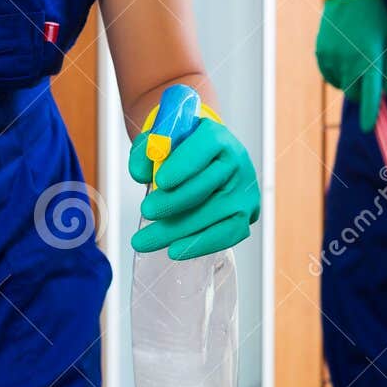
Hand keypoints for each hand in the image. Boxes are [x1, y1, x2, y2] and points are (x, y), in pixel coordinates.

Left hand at [129, 117, 260, 259]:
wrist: (203, 161)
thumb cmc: (180, 150)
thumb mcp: (159, 141)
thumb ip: (146, 151)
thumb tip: (140, 173)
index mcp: (216, 136)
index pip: (204, 147)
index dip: (183, 165)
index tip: (160, 181)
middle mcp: (236, 161)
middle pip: (207, 185)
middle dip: (173, 202)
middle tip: (146, 211)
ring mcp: (244, 190)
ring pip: (214, 214)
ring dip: (178, 230)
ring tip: (145, 240)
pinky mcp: (246, 214)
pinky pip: (228, 234)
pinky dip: (201, 245)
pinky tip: (174, 250)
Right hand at [315, 0, 386, 131]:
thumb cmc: (375, 17)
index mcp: (370, 58)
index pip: (370, 95)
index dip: (369, 114)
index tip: (368, 127)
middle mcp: (350, 61)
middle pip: (353, 94)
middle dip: (360, 94)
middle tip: (366, 80)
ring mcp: (333, 58)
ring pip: (341, 84)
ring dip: (349, 80)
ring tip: (354, 57)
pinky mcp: (321, 55)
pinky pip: (330, 75)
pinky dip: (337, 72)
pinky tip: (342, 54)